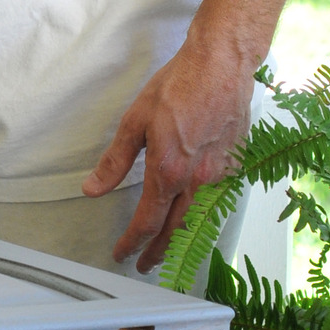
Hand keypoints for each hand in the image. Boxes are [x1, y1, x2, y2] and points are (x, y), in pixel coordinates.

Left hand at [81, 39, 255, 273]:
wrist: (221, 65)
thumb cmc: (179, 86)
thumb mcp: (135, 121)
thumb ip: (115, 160)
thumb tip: (93, 188)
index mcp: (169, 171)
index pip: (147, 222)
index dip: (132, 243)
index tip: (121, 253)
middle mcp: (198, 180)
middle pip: (176, 231)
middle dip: (157, 253)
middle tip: (144, 265)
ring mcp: (221, 175)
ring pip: (200, 222)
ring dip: (182, 242)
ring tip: (166, 252)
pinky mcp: (236, 166)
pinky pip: (219, 204)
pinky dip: (204, 220)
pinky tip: (195, 222)